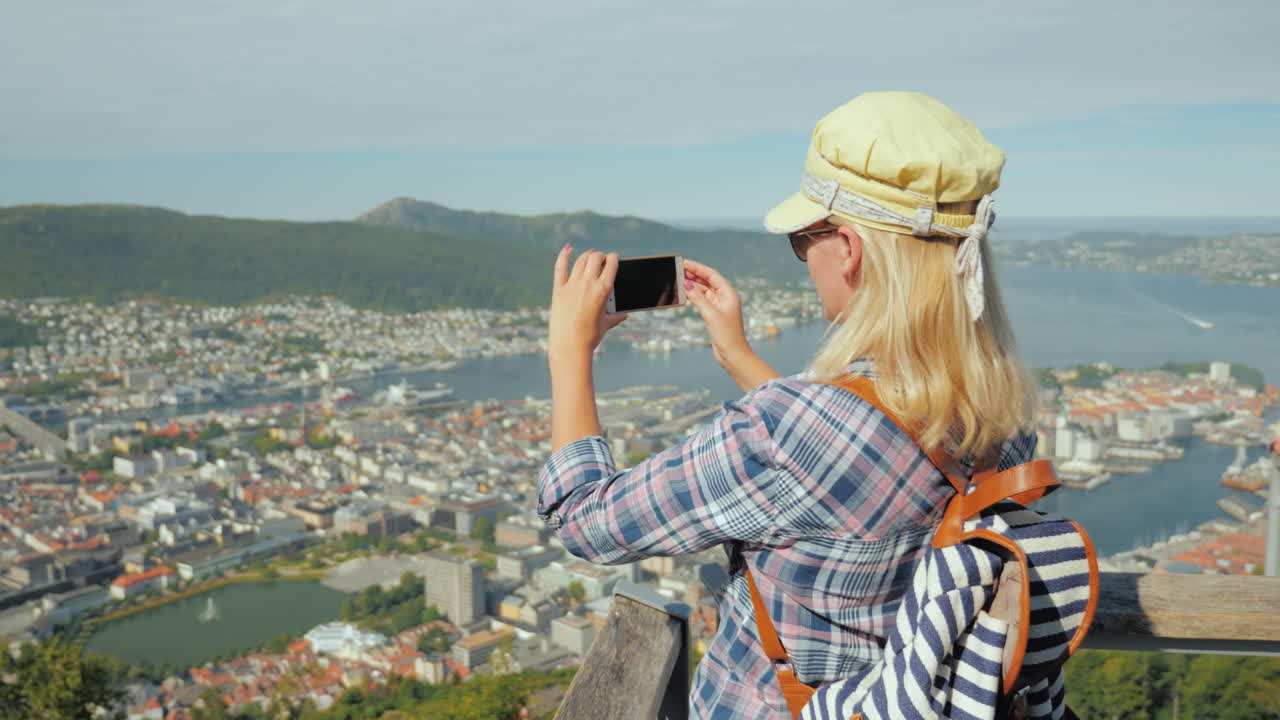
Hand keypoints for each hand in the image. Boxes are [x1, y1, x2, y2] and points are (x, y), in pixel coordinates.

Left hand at [549, 245, 627, 360]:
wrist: (569, 346)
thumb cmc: (590, 336)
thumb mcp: (606, 324)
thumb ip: (616, 316)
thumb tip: (624, 315)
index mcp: (604, 290)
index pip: (611, 263)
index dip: (614, 258)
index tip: (614, 258)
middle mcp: (588, 283)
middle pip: (596, 257)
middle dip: (600, 256)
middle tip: (601, 260)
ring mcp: (572, 285)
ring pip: (581, 260)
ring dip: (587, 256)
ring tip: (590, 257)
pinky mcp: (558, 289)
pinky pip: (560, 267)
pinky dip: (564, 255)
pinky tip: (568, 248)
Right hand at [682, 258, 750, 369]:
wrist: (733, 355)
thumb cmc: (727, 335)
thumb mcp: (710, 314)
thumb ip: (697, 298)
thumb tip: (686, 284)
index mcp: (729, 294)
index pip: (712, 275)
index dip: (698, 268)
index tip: (685, 263)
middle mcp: (725, 298)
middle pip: (707, 281)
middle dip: (693, 275)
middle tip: (678, 269)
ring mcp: (719, 306)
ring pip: (704, 291)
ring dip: (692, 285)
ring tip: (678, 279)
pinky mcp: (714, 315)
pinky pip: (702, 300)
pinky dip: (693, 296)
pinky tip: (684, 293)